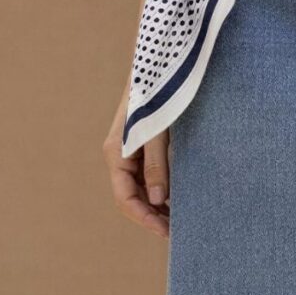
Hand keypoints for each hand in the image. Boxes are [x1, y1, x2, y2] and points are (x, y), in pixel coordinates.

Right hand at [103, 89, 170, 235]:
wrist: (158, 62)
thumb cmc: (157, 94)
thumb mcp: (158, 131)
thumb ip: (157, 164)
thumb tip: (159, 200)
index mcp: (116, 153)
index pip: (125, 198)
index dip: (145, 218)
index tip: (166, 232)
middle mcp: (119, 155)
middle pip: (131, 196)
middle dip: (151, 215)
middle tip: (177, 231)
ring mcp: (130, 150)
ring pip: (139, 188)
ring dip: (155, 205)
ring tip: (179, 218)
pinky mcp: (141, 144)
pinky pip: (146, 175)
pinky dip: (160, 189)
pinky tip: (176, 197)